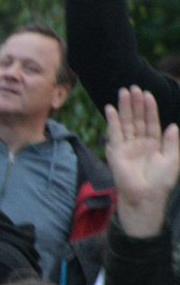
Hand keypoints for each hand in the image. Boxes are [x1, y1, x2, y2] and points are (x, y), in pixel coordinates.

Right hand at [105, 86, 179, 236]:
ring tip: (124, 92)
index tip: (148, 94)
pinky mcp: (116, 153)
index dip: (149, 109)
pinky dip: (112, 121)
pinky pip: (114, 134)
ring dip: (124, 108)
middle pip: (137, 119)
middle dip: (135, 104)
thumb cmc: (160, 182)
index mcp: (154, 145)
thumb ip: (172, 142)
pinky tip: (111, 109)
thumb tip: (173, 125)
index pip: (151, 122)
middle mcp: (139, 144)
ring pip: (126, 123)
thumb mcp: (173, 160)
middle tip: (133, 87)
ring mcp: (127, 147)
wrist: (146, 197)